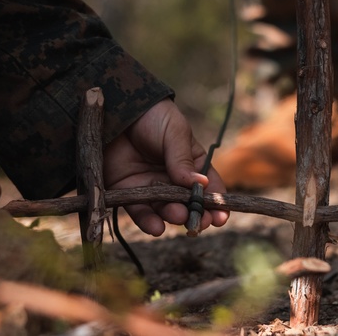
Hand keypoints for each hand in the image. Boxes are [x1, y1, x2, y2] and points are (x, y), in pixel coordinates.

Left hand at [103, 98, 228, 235]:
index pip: (208, 187)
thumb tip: (201, 184)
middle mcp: (172, 179)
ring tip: (179, 216)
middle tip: (200, 222)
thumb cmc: (152, 116)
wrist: (116, 109)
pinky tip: (157, 227)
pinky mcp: (127, 192)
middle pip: (188, 204)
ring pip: (165, 209)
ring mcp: (150, 187)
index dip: (216, 203)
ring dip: (174, 216)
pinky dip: (148, 221)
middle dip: (196, 214)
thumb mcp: (174, 133)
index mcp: (191, 164)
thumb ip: (183, 160)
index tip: (220, 217)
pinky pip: (139, 211)